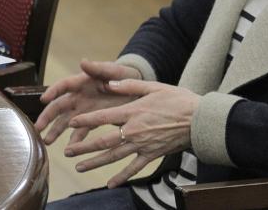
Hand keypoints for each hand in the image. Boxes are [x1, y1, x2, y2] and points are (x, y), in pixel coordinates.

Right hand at [34, 59, 141, 144]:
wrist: (136, 89)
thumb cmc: (123, 76)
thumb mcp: (113, 71)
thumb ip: (98, 68)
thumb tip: (83, 61)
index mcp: (82, 82)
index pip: (63, 85)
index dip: (53, 91)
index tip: (44, 99)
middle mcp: (79, 97)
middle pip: (59, 106)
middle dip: (47, 117)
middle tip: (38, 128)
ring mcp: (84, 110)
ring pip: (66, 121)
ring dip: (56, 131)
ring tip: (47, 141)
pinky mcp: (93, 120)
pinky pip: (81, 131)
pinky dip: (75, 140)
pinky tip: (71, 149)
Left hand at [63, 79, 200, 187]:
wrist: (199, 119)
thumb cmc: (178, 100)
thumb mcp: (154, 87)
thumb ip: (130, 87)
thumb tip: (109, 84)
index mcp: (133, 112)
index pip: (103, 117)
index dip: (86, 120)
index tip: (72, 123)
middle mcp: (134, 130)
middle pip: (103, 141)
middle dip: (84, 147)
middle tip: (68, 152)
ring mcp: (142, 145)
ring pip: (114, 156)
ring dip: (95, 163)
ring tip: (79, 167)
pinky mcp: (152, 154)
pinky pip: (133, 168)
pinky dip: (121, 177)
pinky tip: (110, 183)